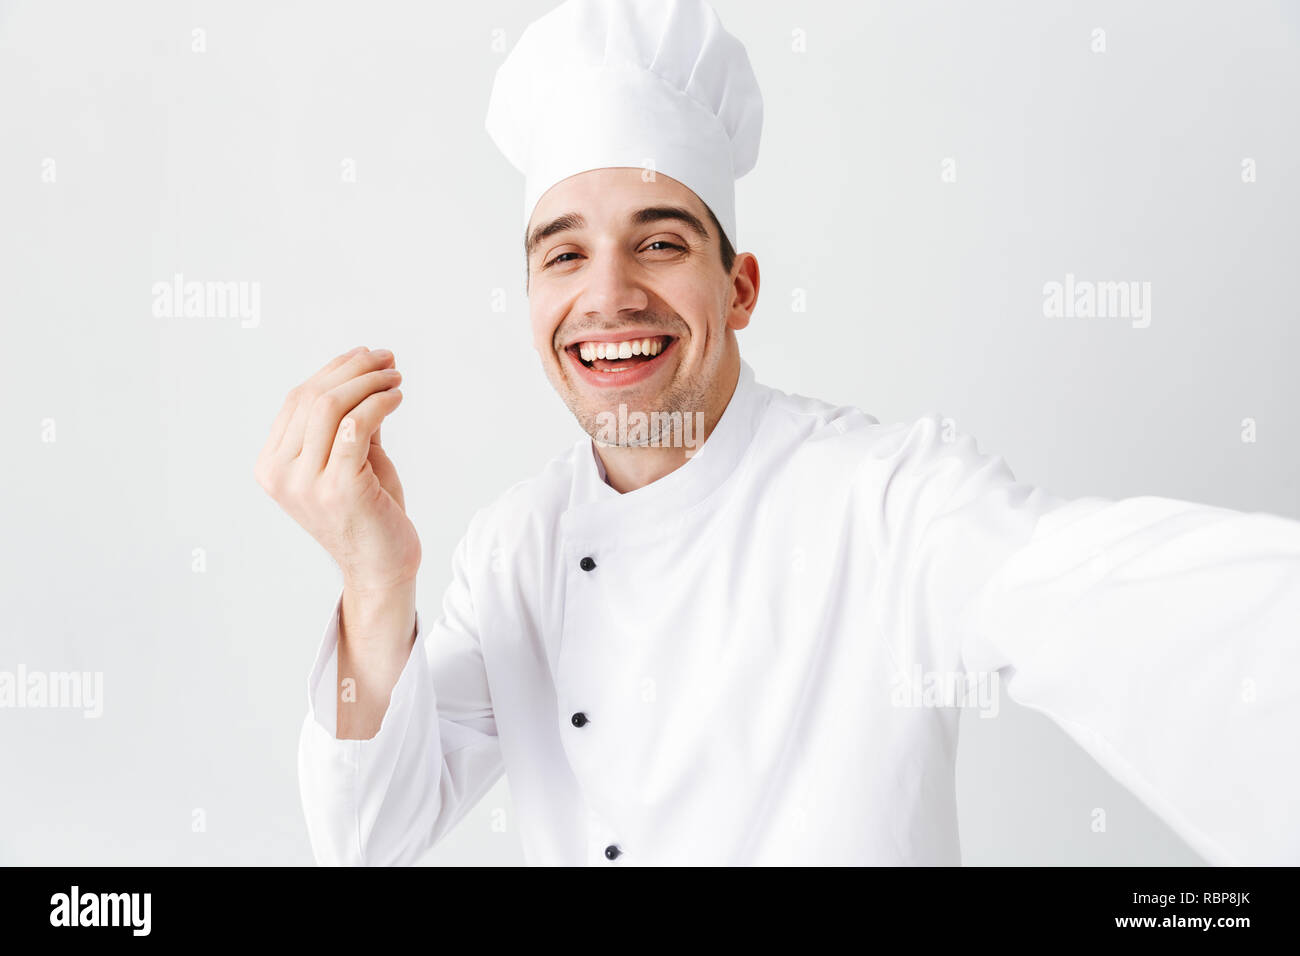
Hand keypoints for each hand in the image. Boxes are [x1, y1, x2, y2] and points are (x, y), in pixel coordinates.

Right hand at [254, 346, 420, 592]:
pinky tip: (396, 398)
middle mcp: (281, 474)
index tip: (366, 356)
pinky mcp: (339, 489)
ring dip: (368, 383)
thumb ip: (346, 420)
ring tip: (395, 377)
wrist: (381, 565)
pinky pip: (356, 427)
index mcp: (272, 465)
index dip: (332, 370)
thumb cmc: (368, 511)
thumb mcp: (349, 458)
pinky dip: (378, 404)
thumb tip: (364, 370)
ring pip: (330, 407)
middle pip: (312, 398)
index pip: (296, 400)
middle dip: (353, 370)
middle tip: (386, 360)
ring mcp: (306, 484)